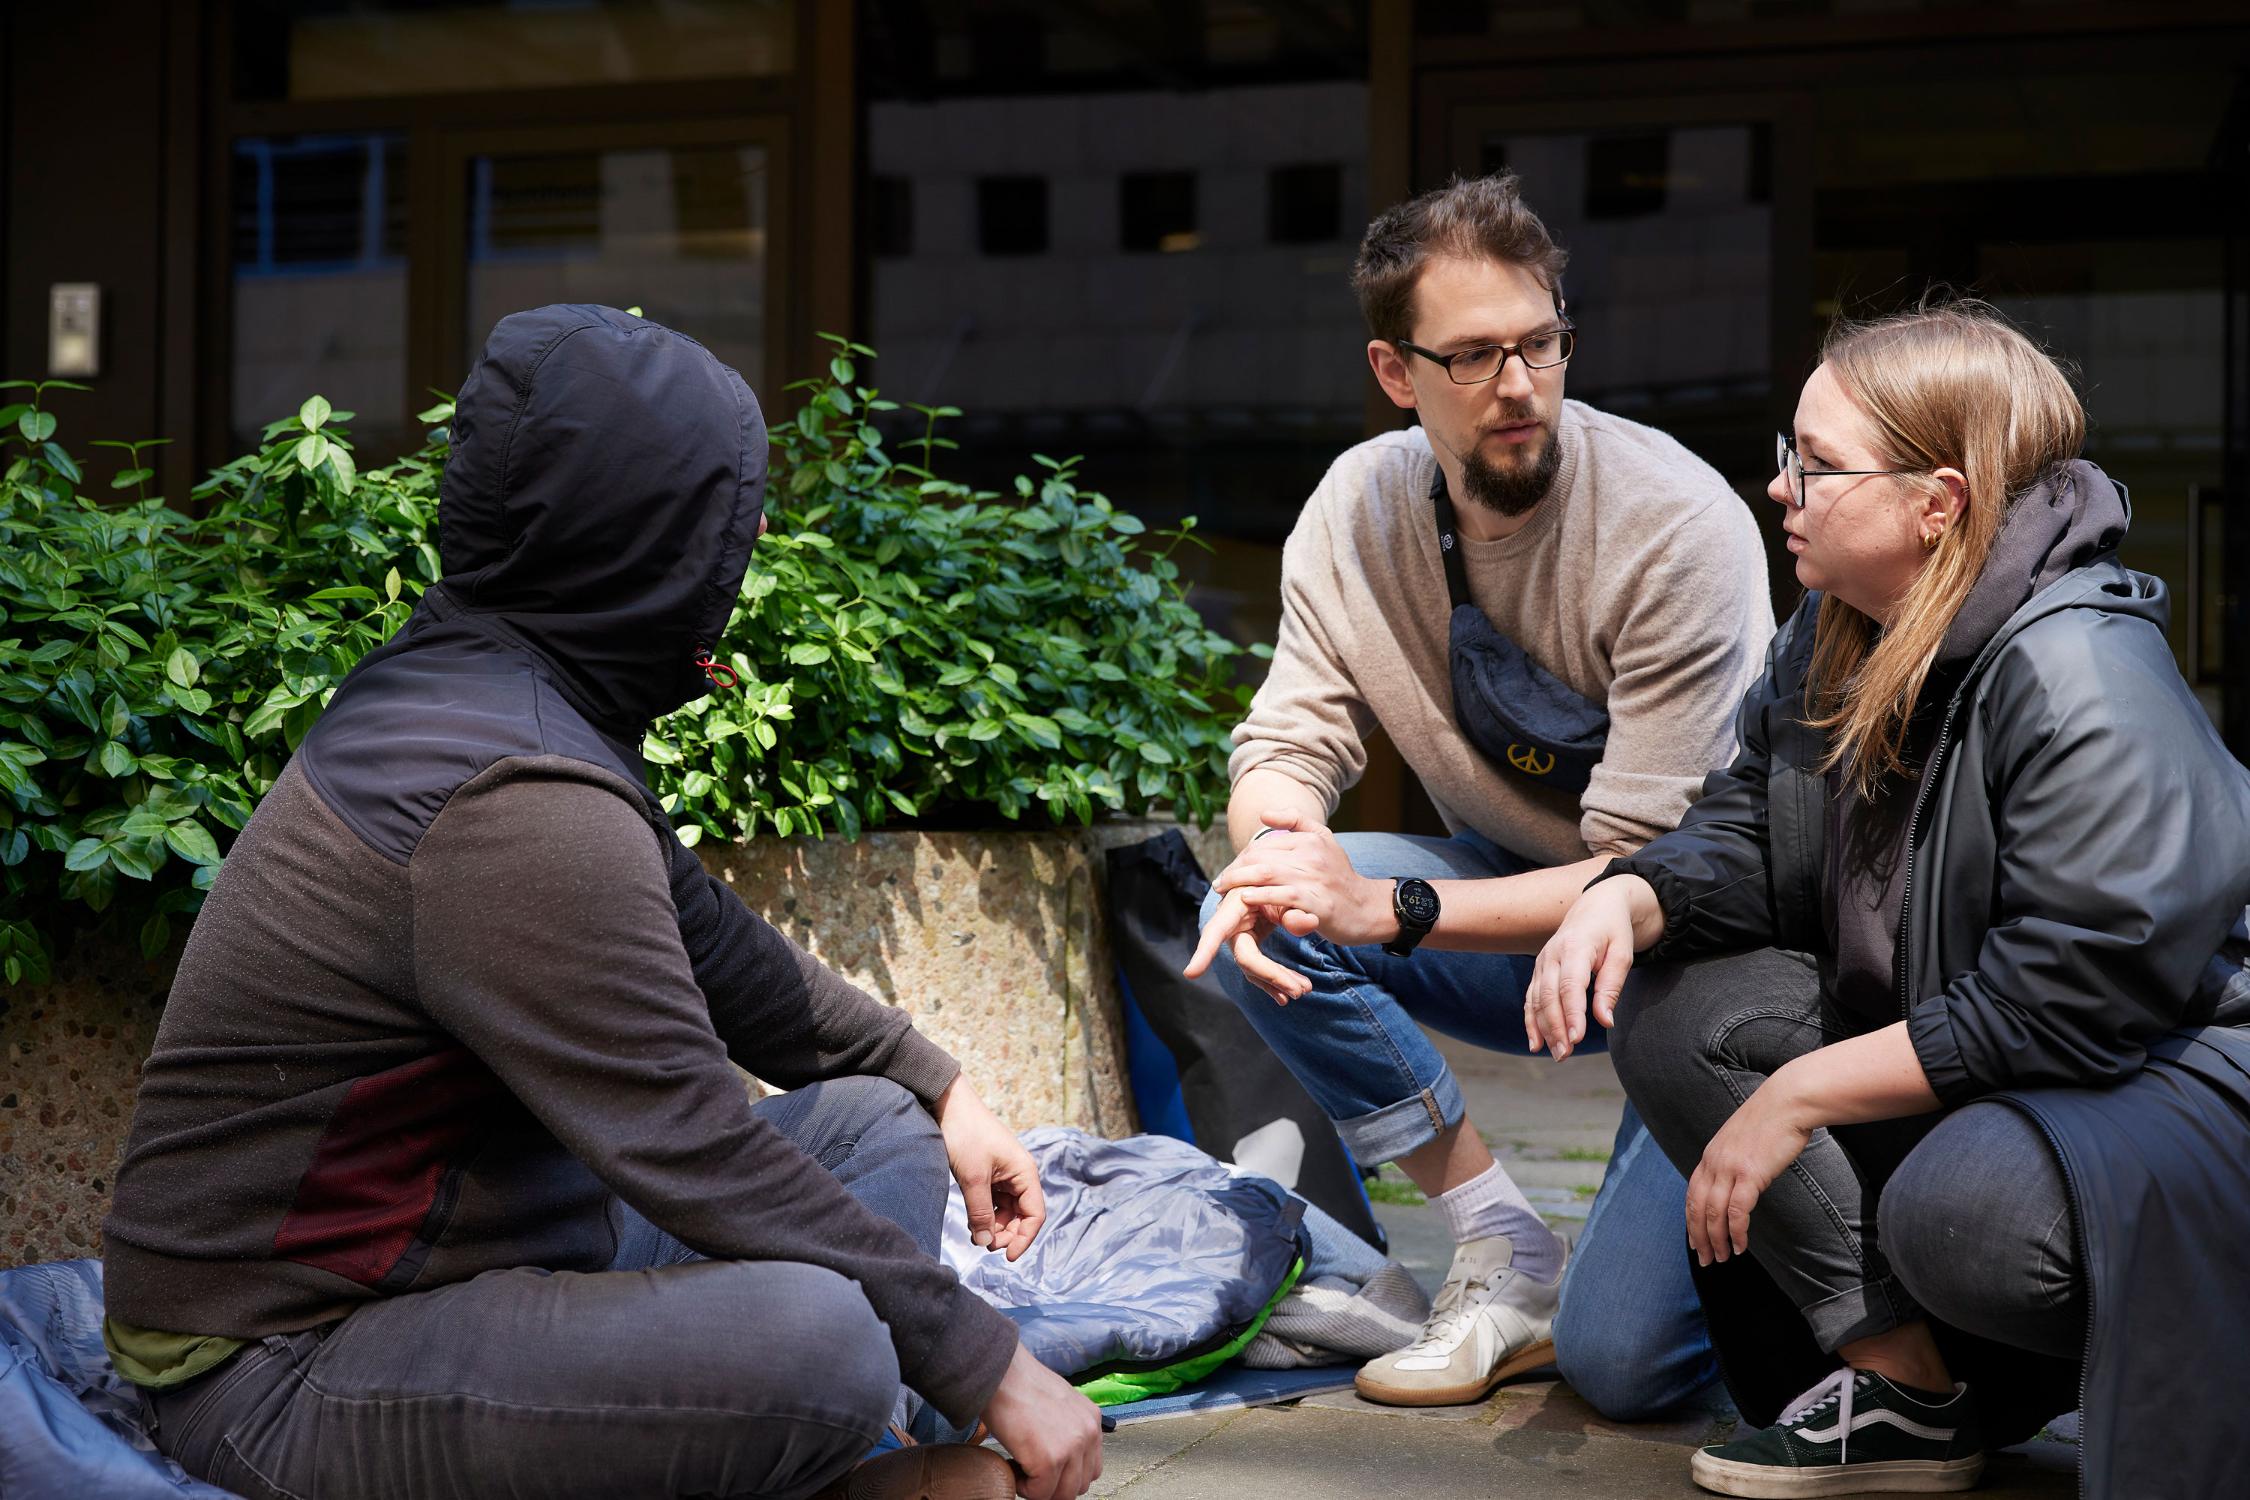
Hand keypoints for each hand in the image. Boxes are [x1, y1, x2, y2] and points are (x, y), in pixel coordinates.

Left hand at [933, 1076, 1045, 1259]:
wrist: (948, 1105)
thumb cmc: (966, 1135)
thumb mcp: (973, 1178)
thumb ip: (981, 1212)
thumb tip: (986, 1243)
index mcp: (1025, 1173)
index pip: (1035, 1214)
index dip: (1024, 1238)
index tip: (1007, 1257)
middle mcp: (1020, 1175)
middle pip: (1022, 1216)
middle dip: (1007, 1234)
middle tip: (985, 1245)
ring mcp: (1005, 1175)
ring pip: (1007, 1211)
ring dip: (995, 1226)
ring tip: (976, 1235)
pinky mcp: (990, 1174)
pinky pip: (994, 1202)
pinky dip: (986, 1215)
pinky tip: (974, 1223)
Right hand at [983, 1341, 1103, 1499]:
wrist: (1000, 1373)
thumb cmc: (1019, 1383)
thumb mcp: (1058, 1402)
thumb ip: (1067, 1427)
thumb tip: (1059, 1452)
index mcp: (1091, 1420)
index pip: (1090, 1467)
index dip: (1065, 1474)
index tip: (1046, 1470)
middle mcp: (1087, 1434)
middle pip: (1079, 1485)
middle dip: (1053, 1484)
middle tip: (1031, 1470)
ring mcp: (1071, 1448)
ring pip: (1062, 1494)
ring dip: (1039, 1488)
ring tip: (1020, 1467)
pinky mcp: (1049, 1460)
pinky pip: (1039, 1493)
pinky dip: (1023, 1487)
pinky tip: (1012, 1464)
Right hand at [1181, 886, 1312, 1002]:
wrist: (1269, 877)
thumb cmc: (1273, 880)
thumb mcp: (1285, 889)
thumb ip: (1296, 906)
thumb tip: (1310, 922)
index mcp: (1233, 907)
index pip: (1216, 932)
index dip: (1204, 952)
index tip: (1191, 973)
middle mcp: (1231, 927)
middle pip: (1247, 959)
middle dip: (1272, 976)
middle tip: (1300, 991)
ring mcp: (1239, 939)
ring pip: (1254, 969)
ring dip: (1278, 981)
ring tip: (1304, 990)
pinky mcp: (1249, 946)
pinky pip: (1259, 969)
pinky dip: (1275, 980)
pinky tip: (1287, 994)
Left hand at [1211, 810, 1395, 948]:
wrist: (1366, 908)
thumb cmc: (1339, 877)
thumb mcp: (1324, 840)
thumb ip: (1296, 821)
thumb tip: (1264, 814)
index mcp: (1310, 839)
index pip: (1264, 844)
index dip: (1241, 858)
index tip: (1229, 872)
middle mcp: (1311, 856)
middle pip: (1260, 857)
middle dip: (1235, 870)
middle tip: (1220, 884)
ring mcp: (1315, 880)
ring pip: (1267, 874)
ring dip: (1239, 882)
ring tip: (1224, 890)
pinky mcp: (1317, 903)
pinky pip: (1282, 897)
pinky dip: (1260, 896)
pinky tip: (1245, 898)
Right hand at [1525, 875, 1656, 1059]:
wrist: (1596, 906)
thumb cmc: (1613, 931)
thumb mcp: (1622, 954)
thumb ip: (1611, 986)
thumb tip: (1604, 1021)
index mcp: (1575, 947)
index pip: (1570, 985)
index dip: (1571, 1013)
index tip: (1576, 1038)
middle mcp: (1552, 954)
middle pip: (1549, 996)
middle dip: (1555, 1027)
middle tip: (1566, 1054)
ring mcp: (1542, 962)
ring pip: (1537, 1000)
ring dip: (1544, 1029)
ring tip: (1557, 1054)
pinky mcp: (1539, 971)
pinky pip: (1530, 998)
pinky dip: (1531, 1021)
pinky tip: (1536, 1044)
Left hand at [1687, 1069, 1815, 1265]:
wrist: (1788, 1101)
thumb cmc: (1772, 1120)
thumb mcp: (1742, 1140)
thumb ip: (1733, 1160)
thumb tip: (1737, 1180)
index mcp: (1710, 1154)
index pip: (1692, 1193)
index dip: (1691, 1219)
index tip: (1694, 1240)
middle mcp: (1714, 1162)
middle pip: (1697, 1207)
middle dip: (1698, 1236)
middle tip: (1704, 1259)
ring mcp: (1730, 1167)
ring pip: (1713, 1213)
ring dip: (1716, 1240)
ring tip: (1722, 1258)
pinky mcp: (1750, 1174)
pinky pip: (1737, 1211)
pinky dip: (1737, 1232)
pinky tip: (1741, 1246)